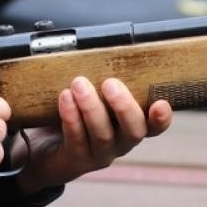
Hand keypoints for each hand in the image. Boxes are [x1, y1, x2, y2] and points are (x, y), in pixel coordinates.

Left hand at [16, 77, 172, 193]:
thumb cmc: (75, 112)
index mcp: (131, 125)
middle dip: (123, 106)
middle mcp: (121, 143)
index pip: (155, 125)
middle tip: (110, 83)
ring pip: (102, 135)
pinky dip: (71, 117)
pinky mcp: (77, 160)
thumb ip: (104, 80)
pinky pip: (76, 139)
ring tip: (79, 84)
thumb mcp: (95, 94)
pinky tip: (65, 98)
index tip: (160, 103)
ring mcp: (100, 154)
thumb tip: (104, 47)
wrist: (45, 146)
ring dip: (92, 107)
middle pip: (134, 131)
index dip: (162, 117)